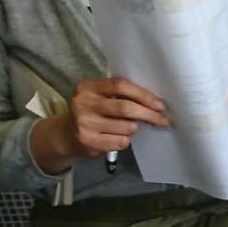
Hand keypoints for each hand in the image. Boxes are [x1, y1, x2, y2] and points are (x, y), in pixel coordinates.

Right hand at [36, 78, 169, 166]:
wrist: (65, 134)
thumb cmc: (92, 112)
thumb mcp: (100, 97)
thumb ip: (121, 95)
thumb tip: (156, 103)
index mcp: (87, 86)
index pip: (120, 85)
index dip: (143, 95)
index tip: (160, 104)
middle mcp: (82, 103)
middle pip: (125, 107)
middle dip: (149, 114)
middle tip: (163, 120)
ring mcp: (84, 123)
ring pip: (126, 127)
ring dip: (134, 128)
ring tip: (128, 127)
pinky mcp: (88, 141)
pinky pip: (121, 141)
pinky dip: (125, 140)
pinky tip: (116, 136)